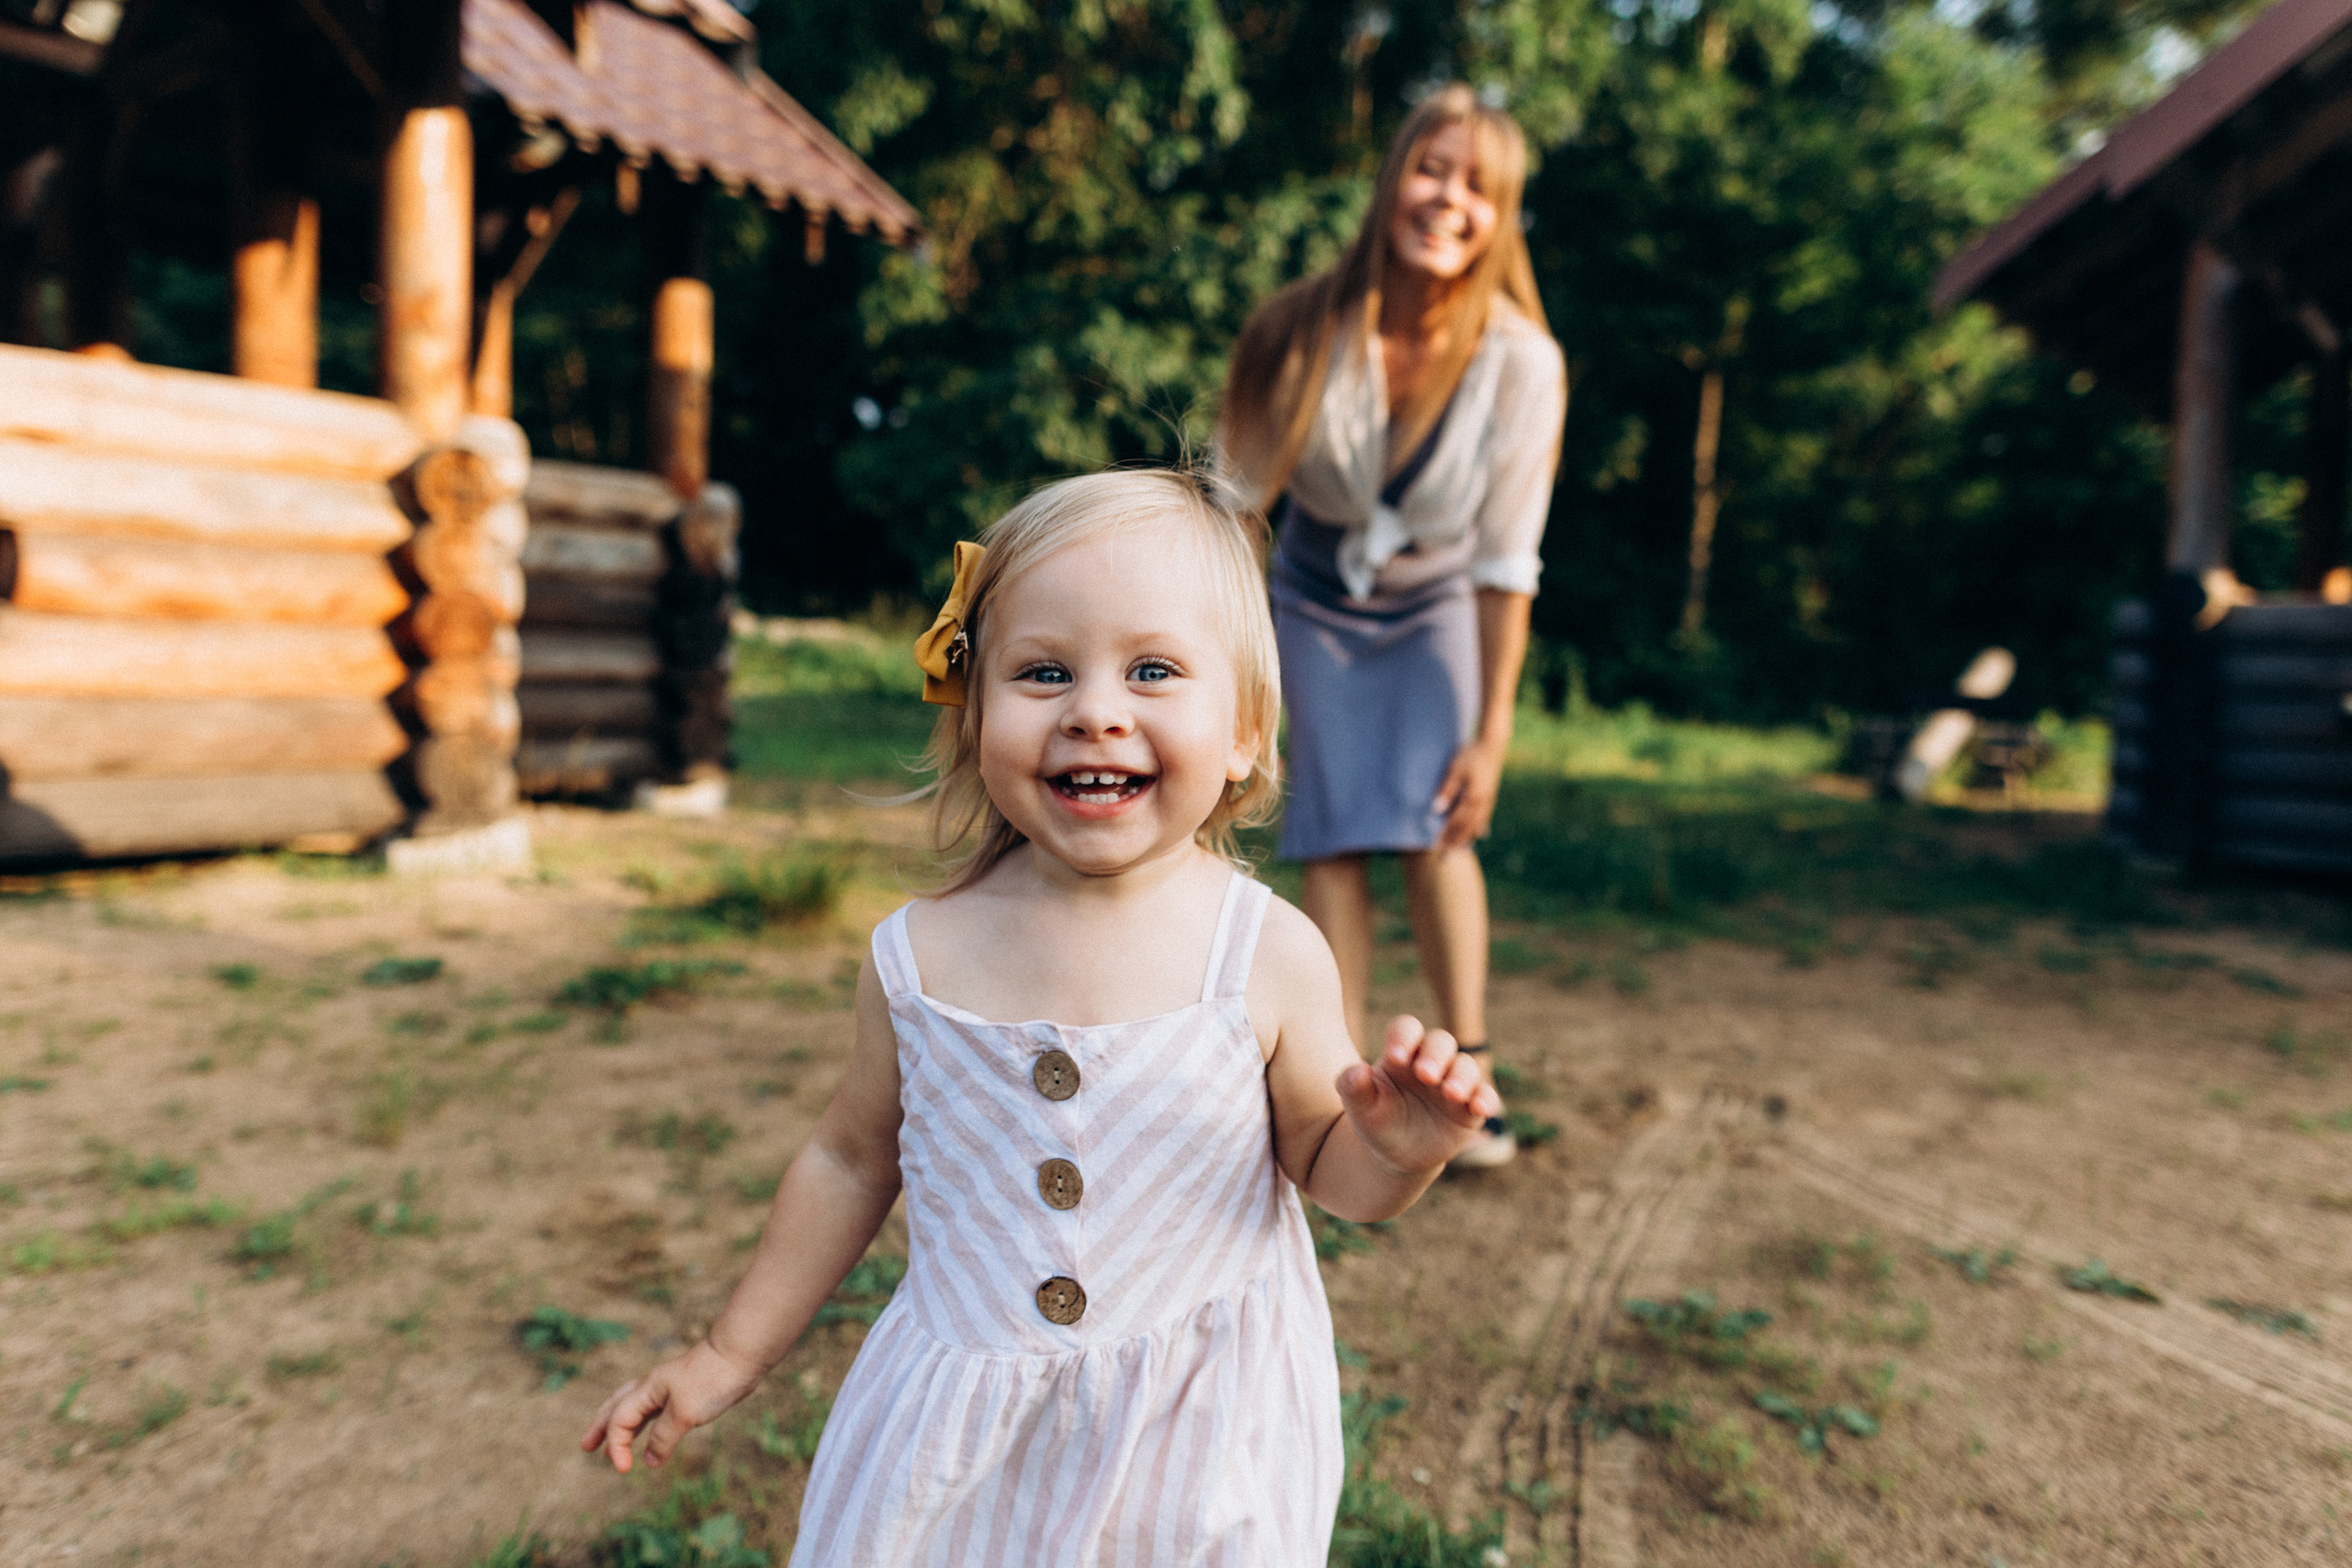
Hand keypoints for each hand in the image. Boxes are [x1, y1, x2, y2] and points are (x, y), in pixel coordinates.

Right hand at [580, 1338, 764, 1473]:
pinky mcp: (684, 1392)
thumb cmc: (711, 1380)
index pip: (619, 1421)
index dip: (616, 1446)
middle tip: (586, 1447)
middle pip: (616, 1407)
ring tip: (609, 1443)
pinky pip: (654, 1410)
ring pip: (634, 1407)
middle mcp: (652, 1387)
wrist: (740, 1355)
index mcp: (647, 1389)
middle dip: (600, 1428)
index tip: (624, 1470)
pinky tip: (650, 1432)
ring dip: (619, 1426)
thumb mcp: (684, 1414)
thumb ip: (663, 1437)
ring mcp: (668, 1388)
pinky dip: (644, 1423)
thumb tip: (648, 1461)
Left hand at [1334, 1016, 1501, 1175]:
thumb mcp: (1360, 1108)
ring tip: (1452, 1093)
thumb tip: (1356, 1069)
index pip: (1406, 1029)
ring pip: (1465, 1065)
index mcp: (1401, 1054)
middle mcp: (1430, 1061)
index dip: (1403, 1037)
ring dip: (1461, 1076)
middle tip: (1426, 1075)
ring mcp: (1453, 1081)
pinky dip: (1485, 1098)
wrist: (1397, 1155)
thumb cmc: (1377, 1121)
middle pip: (1441, 1041)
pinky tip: (1480, 1108)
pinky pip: (1485, 1095)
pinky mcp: (1471, 1106)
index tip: (1394, 1058)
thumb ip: (1352, 1087)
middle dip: (1436, 1055)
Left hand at [1431, 737, 1505, 850]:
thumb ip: (1446, 789)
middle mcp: (1481, 802)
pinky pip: (1485, 817)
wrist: (1492, 745)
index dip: (1445, 835)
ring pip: (1477, 824)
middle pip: (1466, 827)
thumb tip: (1435, 810)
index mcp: (1471, 797)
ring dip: (1467, 838)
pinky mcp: (1490, 796)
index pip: (1455, 821)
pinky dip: (1480, 827)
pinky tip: (1478, 834)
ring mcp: (1488, 800)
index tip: (1435, 848)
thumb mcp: (1454, 769)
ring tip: (1460, 851)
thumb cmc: (1469, 755)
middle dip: (1455, 843)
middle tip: (1446, 859)